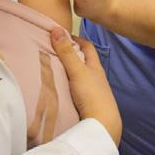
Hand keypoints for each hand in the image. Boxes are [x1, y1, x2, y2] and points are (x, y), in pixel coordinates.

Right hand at [51, 29, 120, 146]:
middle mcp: (96, 78)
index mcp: (95, 67)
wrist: (101, 125)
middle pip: (84, 62)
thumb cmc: (92, 95)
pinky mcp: (88, 105)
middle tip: (53, 52)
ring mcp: (93, 92)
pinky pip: (76, 91)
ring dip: (69, 72)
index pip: (87, 47)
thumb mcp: (77, 71)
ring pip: (80, 77)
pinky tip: (60, 90)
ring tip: (53, 70)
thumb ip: (67, 53)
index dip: (76, 39)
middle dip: (71, 55)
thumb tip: (57, 29)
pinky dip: (68, 87)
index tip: (62, 35)